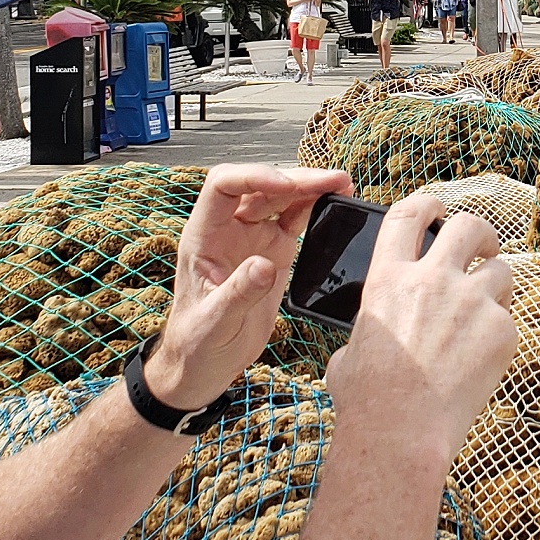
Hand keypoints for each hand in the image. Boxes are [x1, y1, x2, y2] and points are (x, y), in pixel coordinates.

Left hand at [147, 165, 350, 408]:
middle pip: (260, 187)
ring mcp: (251, 239)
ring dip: (309, 189)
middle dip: (295, 180)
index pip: (223, 186)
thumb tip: (264, 265)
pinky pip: (294, 221)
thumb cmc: (198, 341)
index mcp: (203, 236)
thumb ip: (239, 292)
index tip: (286, 185)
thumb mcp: (215, 322)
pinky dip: (314, 209)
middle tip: (331, 181)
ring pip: (280, 200)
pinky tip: (336, 202)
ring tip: (342, 185)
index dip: (254, 177)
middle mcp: (227, 230)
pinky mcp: (273, 253)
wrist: (205, 362)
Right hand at [324, 194, 516, 470]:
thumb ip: (373, 326)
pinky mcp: (501, 331)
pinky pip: (509, 320)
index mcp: (388, 278)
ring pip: (501, 270)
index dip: (428, 203)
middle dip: (480, 232)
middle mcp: (432, 280)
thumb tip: (375, 333)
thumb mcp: (352, 351)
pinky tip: (483, 360)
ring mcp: (471, 303)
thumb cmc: (368, 401)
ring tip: (486, 312)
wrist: (401, 433)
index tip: (437, 207)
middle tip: (483, 248)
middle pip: (468, 226)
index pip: (410, 214)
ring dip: (496, 284)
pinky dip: (499, 334)